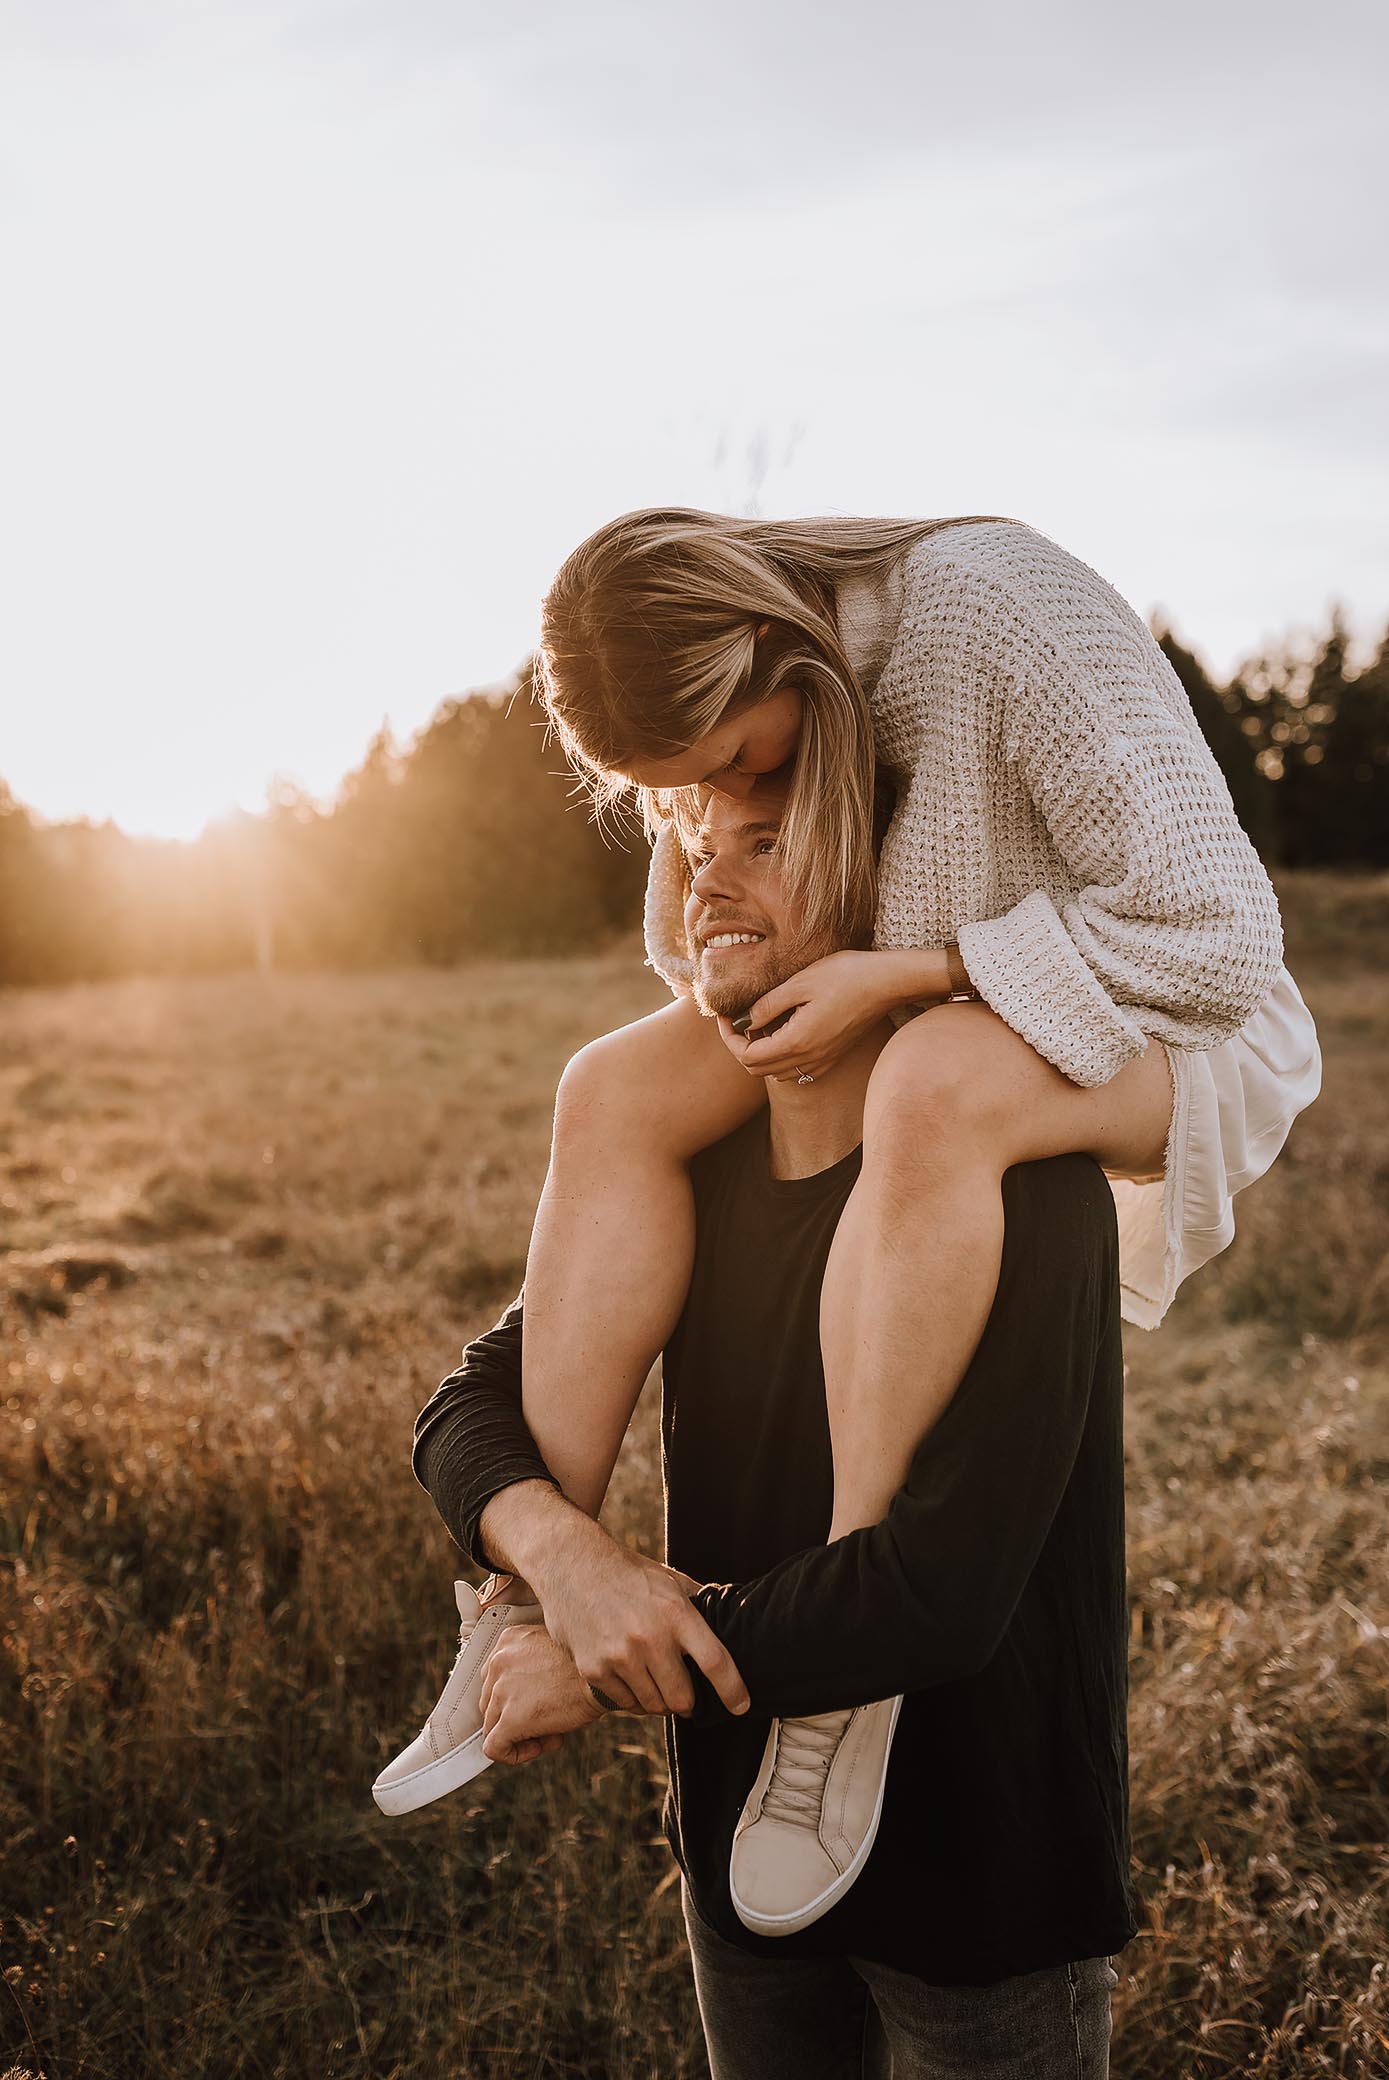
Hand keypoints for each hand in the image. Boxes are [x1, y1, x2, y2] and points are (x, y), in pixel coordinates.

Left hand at [480, 1626, 602, 1764]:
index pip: (494, 1680)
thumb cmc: (590, 1665)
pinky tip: (540, 1747)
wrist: (608, 1676)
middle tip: (548, 1722)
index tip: (540, 1704)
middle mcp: (499, 1662)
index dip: (515, 1700)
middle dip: (515, 1719)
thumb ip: (533, 1667)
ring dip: (518, 1736)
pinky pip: (495, 1749)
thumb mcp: (555, 1651)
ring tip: (550, 1732)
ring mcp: (501, 1690)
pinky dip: (513, 1755)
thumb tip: (527, 1699)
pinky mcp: (510, 1718)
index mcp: (509, 1641)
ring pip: (492, 1727)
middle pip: (491, 1704)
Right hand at [538, 1532, 749, 1720]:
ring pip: (654, 1705)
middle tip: (683, 1691)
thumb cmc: (627, 1572)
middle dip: (688, 1700)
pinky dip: (632, 1697)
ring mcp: (620, 1656)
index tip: (740, 1705)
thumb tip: (727, 1620)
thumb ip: (698, 1605)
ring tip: (653, 1679)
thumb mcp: (668, 1580)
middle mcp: (650, 1637)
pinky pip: (625, 1703)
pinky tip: (629, 1676)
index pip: (715, 1662)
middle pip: (683, 1698)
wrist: (571, 1564)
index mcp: (675, 1613)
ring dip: (659, 1700)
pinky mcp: (594, 1669)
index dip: (733, 1689)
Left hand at [717, 949, 895, 1081]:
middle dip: (740, 1047)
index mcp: (797, 1041)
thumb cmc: (846, 976)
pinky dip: (780, 1056)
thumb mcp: (799, 983)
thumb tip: (743, 1020)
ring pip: (776, 1072)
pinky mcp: (832, 1056)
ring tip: (759, 1024)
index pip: (748, 1056)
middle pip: (758, 1070)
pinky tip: (783, 1030)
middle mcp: (809, 1058)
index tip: (724, 1017)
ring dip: (760, 1053)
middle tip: (736, 1020)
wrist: (887, 983)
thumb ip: (767, 1005)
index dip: (729, 1038)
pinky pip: (797, 1069)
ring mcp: (823, 1060)